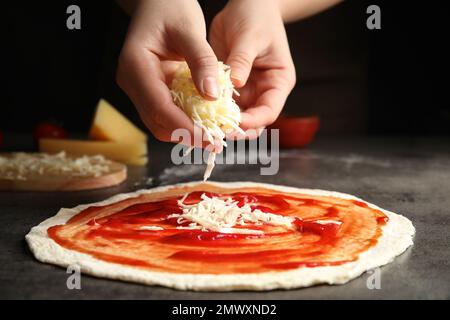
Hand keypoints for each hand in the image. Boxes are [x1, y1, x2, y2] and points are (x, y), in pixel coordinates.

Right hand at [117, 0, 218, 143]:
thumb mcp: (189, 29)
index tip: (211, 138)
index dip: (185, 127)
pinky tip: (206, 122)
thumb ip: (202, 61)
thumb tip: (212, 95)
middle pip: (157, 122)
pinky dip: (186, 121)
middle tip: (217, 142)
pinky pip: (167, 113)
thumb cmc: (170, 8)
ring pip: (161, 123)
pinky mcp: (150, 91)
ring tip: (215, 135)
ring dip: (187, 132)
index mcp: (136, 66)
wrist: (158, 2)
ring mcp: (140, 89)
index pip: (159, 107)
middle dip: (187, 135)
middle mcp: (133, 82)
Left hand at [209, 0, 295, 131]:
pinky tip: (196, 110)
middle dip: (235, 128)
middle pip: (253, 121)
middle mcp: (264, 91)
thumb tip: (234, 83)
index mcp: (278, 82)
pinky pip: (220, 104)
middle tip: (214, 130)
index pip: (269, 111)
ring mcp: (246, 91)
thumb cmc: (256, 16)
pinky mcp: (230, 87)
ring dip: (221, 121)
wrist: (247, 4)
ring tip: (203, 124)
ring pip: (235, 117)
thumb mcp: (250, 36)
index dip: (253, 121)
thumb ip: (242, 60)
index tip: (234, 122)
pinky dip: (211, 109)